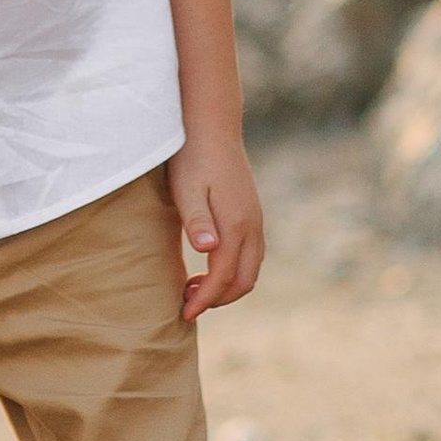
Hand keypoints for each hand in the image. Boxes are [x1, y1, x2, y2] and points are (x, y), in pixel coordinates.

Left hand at [170, 133, 263, 320]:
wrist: (212, 127)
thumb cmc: (192, 158)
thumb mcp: (186, 189)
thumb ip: (197, 220)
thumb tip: (208, 250)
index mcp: (236, 224)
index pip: (224, 277)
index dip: (205, 300)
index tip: (184, 314)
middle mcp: (252, 226)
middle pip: (244, 280)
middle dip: (218, 299)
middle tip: (187, 303)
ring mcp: (256, 219)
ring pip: (251, 269)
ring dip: (226, 286)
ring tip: (193, 287)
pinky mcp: (252, 213)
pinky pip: (250, 254)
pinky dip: (233, 270)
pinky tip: (208, 265)